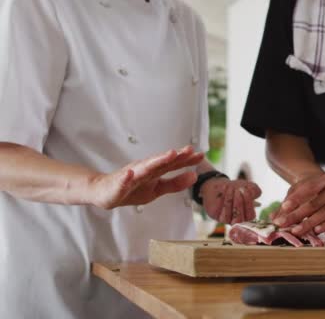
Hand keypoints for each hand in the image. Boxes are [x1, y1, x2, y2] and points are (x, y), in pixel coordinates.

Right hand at [87, 146, 204, 209]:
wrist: (105, 193)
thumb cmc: (133, 189)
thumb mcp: (158, 188)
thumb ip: (175, 183)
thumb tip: (195, 176)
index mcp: (154, 171)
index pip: (172, 163)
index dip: (187, 159)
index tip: (201, 155)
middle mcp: (144, 169)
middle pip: (161, 161)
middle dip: (174, 156)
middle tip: (188, 150)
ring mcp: (131, 176)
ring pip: (144, 167)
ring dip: (156, 161)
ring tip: (169, 154)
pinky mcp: (117, 184)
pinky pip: (122, 181)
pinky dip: (126, 177)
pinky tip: (131, 173)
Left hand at [201, 178, 261, 223]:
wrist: (223, 187)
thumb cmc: (239, 188)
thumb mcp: (249, 187)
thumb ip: (254, 190)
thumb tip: (252, 193)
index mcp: (248, 216)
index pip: (250, 215)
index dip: (248, 203)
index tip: (247, 190)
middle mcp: (238, 221)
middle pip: (239, 218)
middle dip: (239, 203)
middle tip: (238, 190)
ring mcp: (226, 220)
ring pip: (228, 215)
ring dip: (230, 200)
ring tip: (231, 187)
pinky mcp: (216, 215)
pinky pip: (219, 210)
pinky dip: (222, 198)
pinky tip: (224, 187)